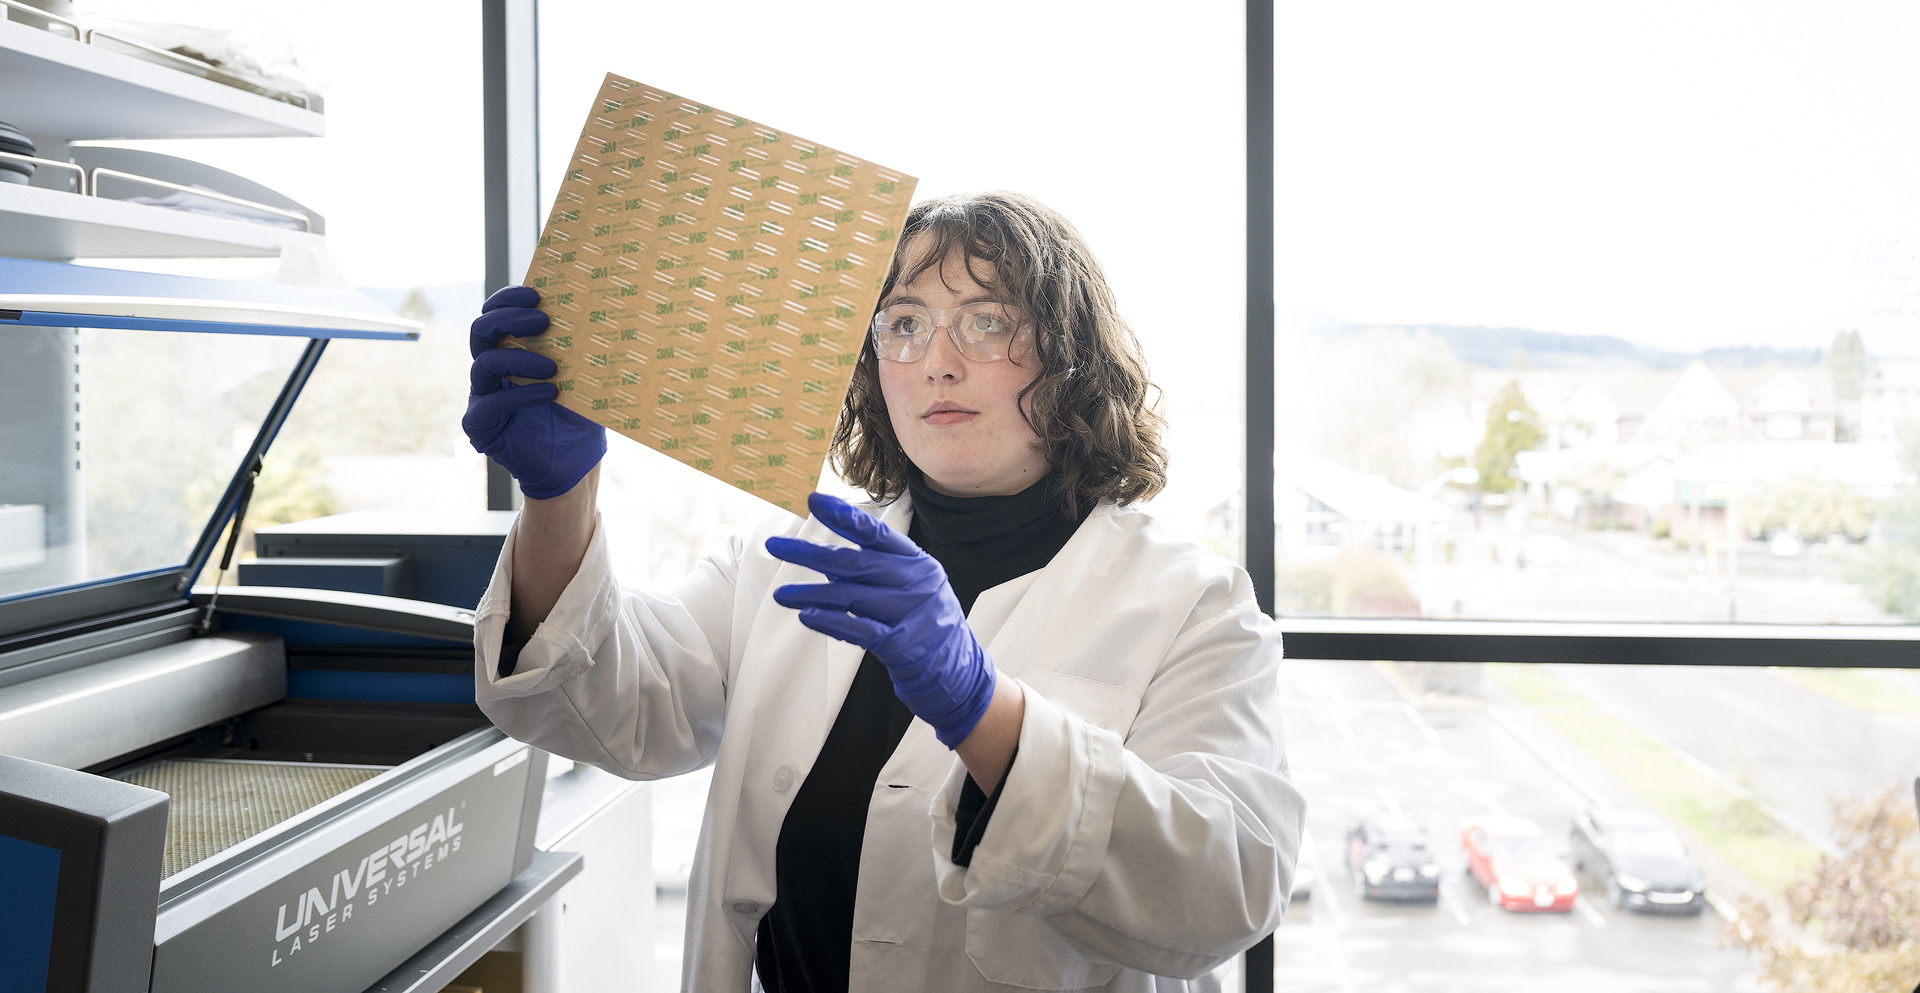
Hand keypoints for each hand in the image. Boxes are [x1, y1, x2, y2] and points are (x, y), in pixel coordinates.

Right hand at [463, 285, 605, 498]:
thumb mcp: (584, 376)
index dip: (509, 299)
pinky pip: (489, 405)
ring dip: (520, 359)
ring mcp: (482, 395)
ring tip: (553, 366)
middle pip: (482, 331)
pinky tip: (548, 393)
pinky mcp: (480, 425)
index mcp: (510, 348)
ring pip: (484, 364)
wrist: (575, 460)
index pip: (496, 313)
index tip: (537, 293)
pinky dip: (519, 396)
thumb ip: (581, 347)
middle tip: (543, 320)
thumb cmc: (578, 414)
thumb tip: (603, 310)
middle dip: (509, 319)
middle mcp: (492, 368)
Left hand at [766, 493, 996, 748]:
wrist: (959, 672)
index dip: (843, 516)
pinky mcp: (902, 645)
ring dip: (810, 594)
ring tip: (780, 595)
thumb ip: (876, 574)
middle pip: (855, 562)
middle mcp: (916, 583)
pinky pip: (858, 629)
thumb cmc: (927, 624)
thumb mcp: (911, 589)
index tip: (813, 501)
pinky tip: (806, 617)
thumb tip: (827, 564)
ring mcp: (911, 613)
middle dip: (810, 553)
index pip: (876, 533)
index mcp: (918, 563)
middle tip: (775, 547)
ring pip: (850, 596)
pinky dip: (830, 621)